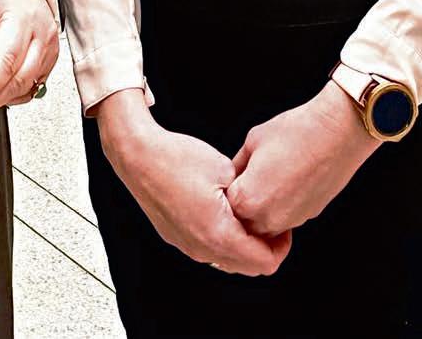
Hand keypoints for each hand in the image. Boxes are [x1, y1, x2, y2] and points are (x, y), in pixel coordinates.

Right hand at [96, 89, 290, 275]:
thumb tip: (261, 205)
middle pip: (248, 267)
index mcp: (218, 234)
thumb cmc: (178, 158)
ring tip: (246, 213)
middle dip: (264, 246)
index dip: (281, 245)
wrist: (138, 154)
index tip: (283, 224)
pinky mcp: (176, 238)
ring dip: (243, 244)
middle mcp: (202, 249)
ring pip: (228, 260)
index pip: (265, 262)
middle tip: (269, 219)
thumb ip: (249, 195)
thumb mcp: (226, 170)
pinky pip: (209, 249)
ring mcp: (187, 246)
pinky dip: (223, 238)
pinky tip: (223, 211)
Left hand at [225, 83, 380, 236]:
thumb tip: (230, 176)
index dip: (226, 187)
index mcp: (247, 199)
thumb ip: (238, 165)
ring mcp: (289, 222)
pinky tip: (284, 183)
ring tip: (268, 179)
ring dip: (260, 209)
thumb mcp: (253, 142)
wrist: (336, 135)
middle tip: (248, 176)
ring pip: (263, 226)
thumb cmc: (294, 133)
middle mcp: (266, 218)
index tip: (231, 173)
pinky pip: (283, 221)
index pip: (224, 205)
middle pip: (242, 221)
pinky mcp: (307, 218)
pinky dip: (279, 208)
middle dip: (241, 203)